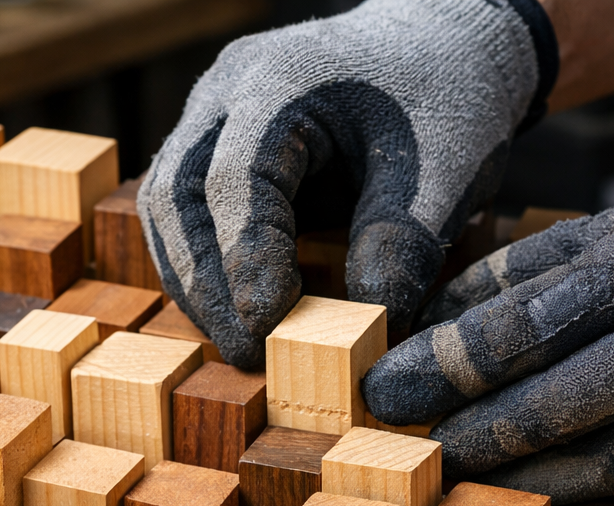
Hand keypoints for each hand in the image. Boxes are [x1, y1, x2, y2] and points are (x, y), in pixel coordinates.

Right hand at [137, 0, 556, 368]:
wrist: (438, 44)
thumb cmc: (444, 96)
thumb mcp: (445, 166)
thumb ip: (404, 240)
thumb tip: (367, 328)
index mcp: (279, 81)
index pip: (236, 180)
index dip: (245, 260)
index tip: (266, 329)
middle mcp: (225, 94)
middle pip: (177, 196)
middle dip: (206, 284)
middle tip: (247, 354)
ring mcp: (210, 118)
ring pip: (167, 209)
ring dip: (196, 283)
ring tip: (242, 343)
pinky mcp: (214, 148)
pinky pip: (185, 214)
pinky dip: (206, 268)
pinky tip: (240, 311)